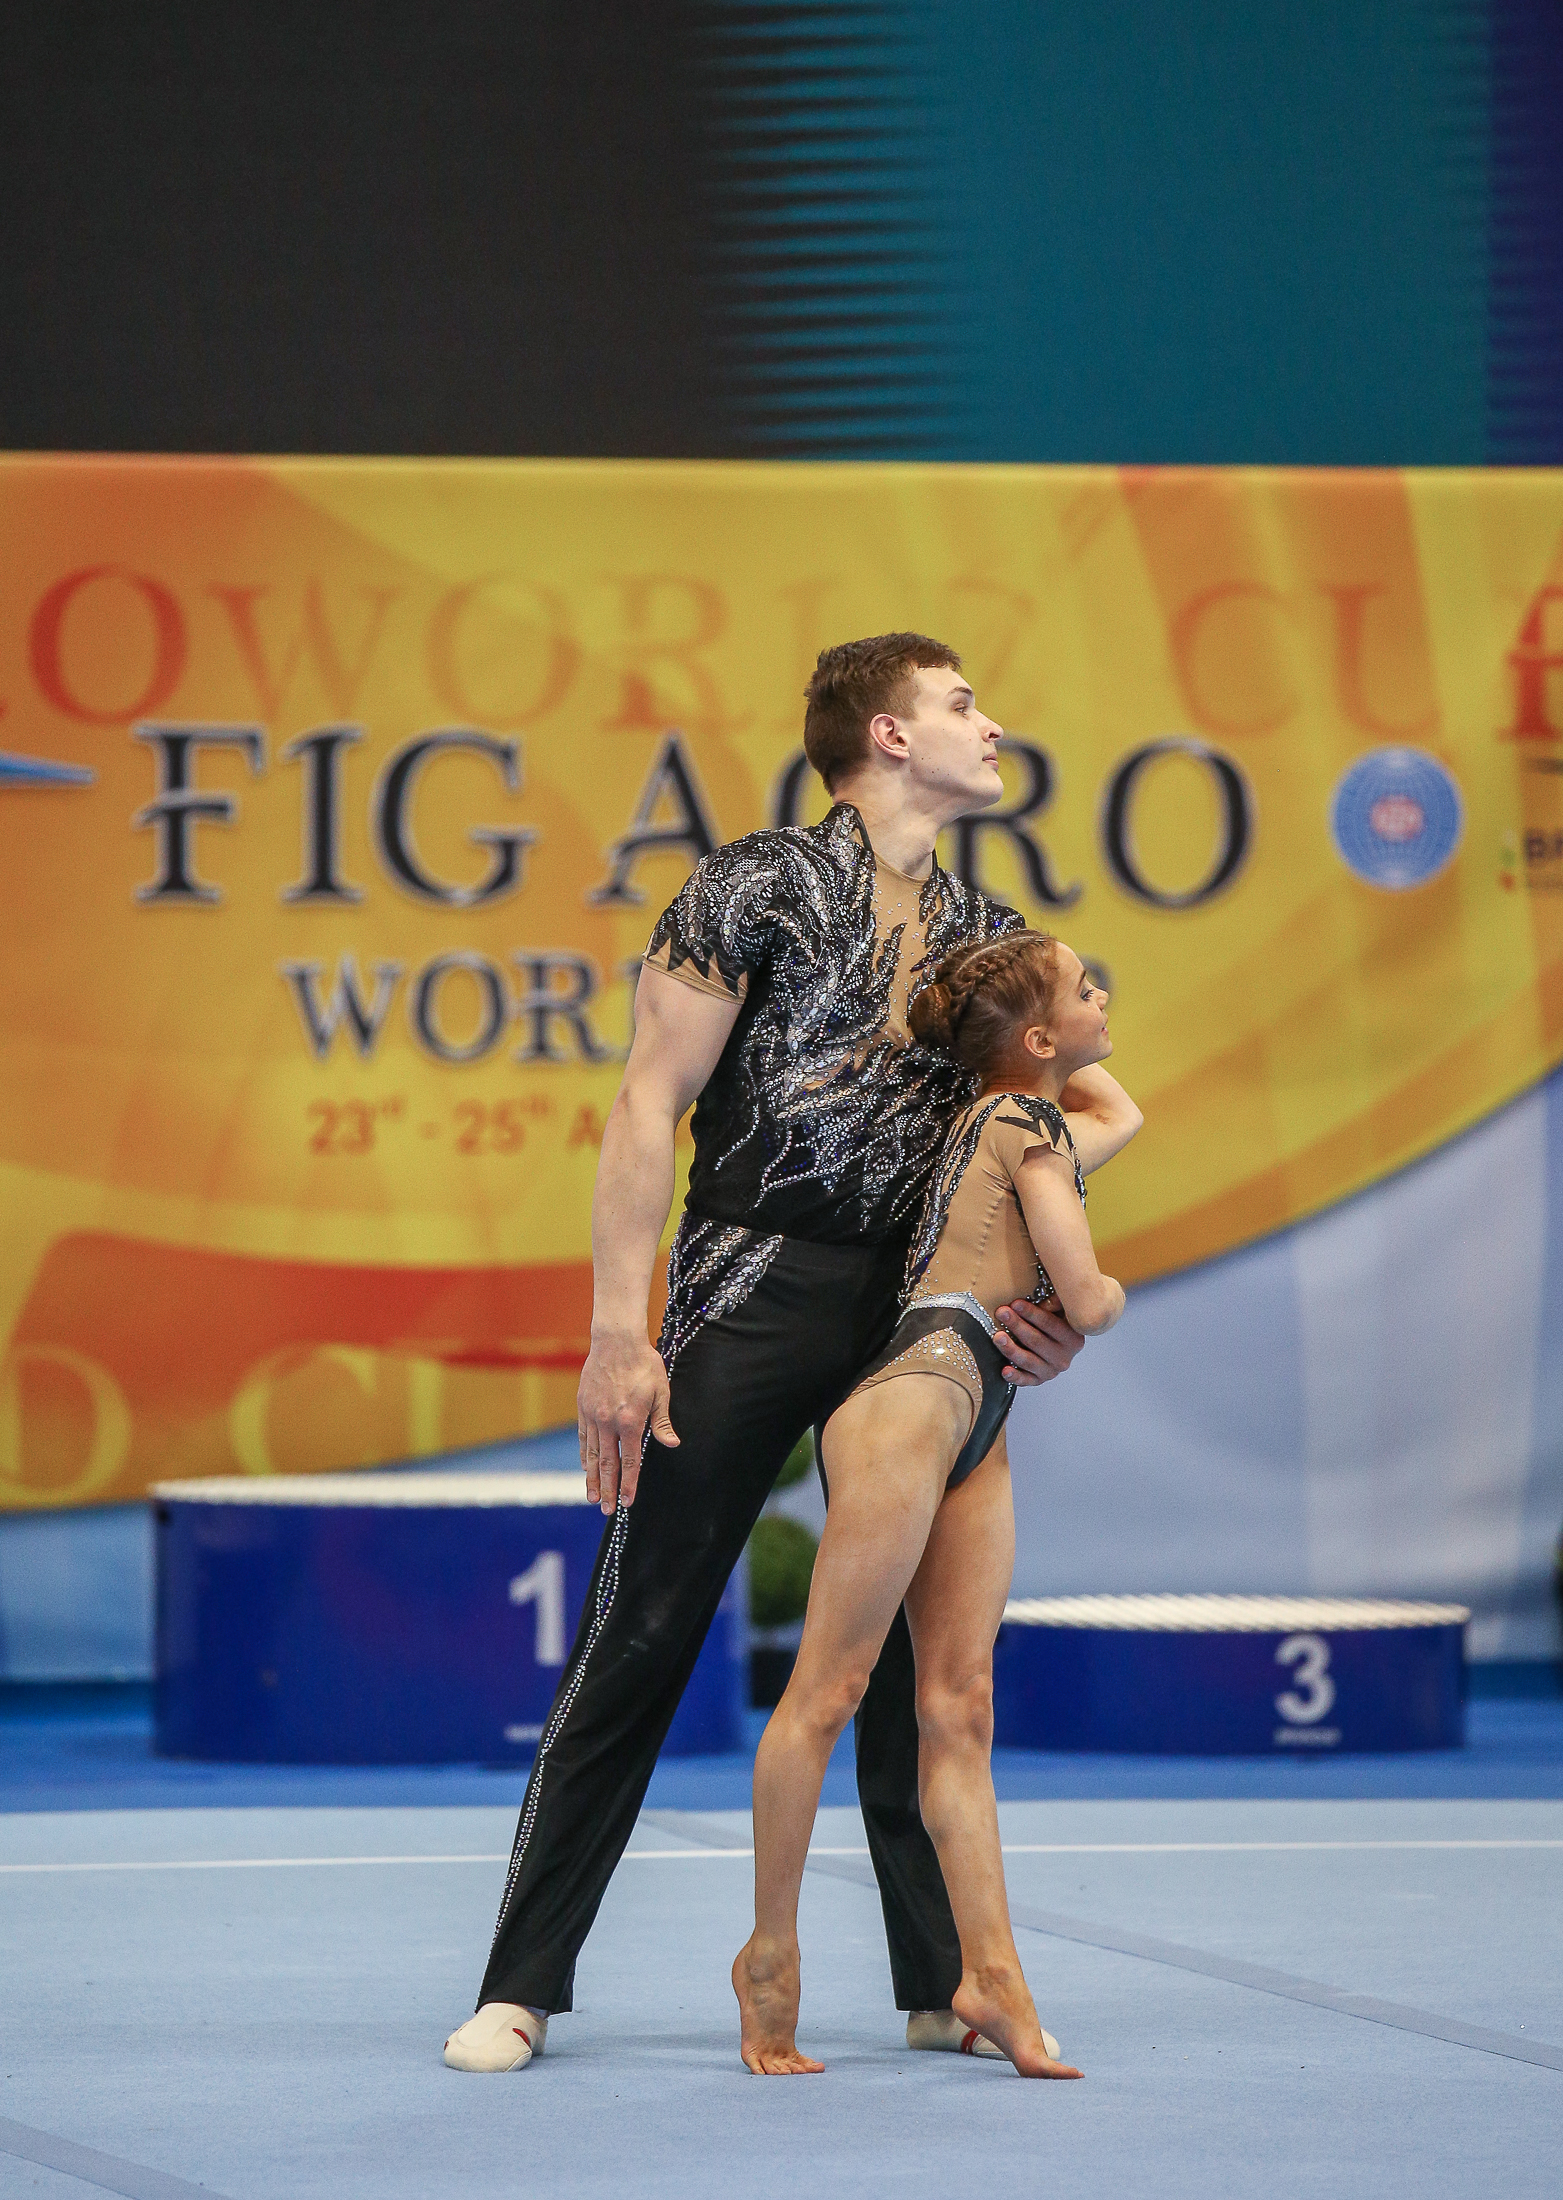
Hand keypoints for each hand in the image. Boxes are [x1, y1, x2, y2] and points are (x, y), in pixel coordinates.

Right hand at [576, 1330, 677, 1513]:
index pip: (630, 1461)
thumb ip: (662, 1421)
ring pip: (591, 1454)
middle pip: (607, 1464)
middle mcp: (608, 1422)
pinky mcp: (583, 1407)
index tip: (628, 1502)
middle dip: (608, 1489)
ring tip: (592, 1497)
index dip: (630, 1484)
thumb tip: (672, 1444)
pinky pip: (583, 1438)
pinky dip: (584, 1455)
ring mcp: (592, 1415)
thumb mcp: (661, 1391)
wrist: (616, 1340)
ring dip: (592, 1478)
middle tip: (607, 1510)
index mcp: (630, 1421)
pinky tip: (585, 1468)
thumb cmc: (644, 1364)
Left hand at [993, 1298, 1084, 1385]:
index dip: (1032, 1313)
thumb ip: (1055, 1303)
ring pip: (1028, 1360)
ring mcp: (1051, 1371)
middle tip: (1002, 1313)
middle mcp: (1064, 1357)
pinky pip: (1025, 1380)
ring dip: (1011, 1348)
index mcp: (1073, 1338)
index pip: (1050, 1324)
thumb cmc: (1057, 1322)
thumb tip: (1041, 1300)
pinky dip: (1015, 1377)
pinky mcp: (1038, 1380)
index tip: (1015, 1303)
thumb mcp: (1061, 1310)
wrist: (1059, 1346)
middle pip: (1036, 1341)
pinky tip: (1005, 1370)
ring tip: (997, 1337)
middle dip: (1017, 1325)